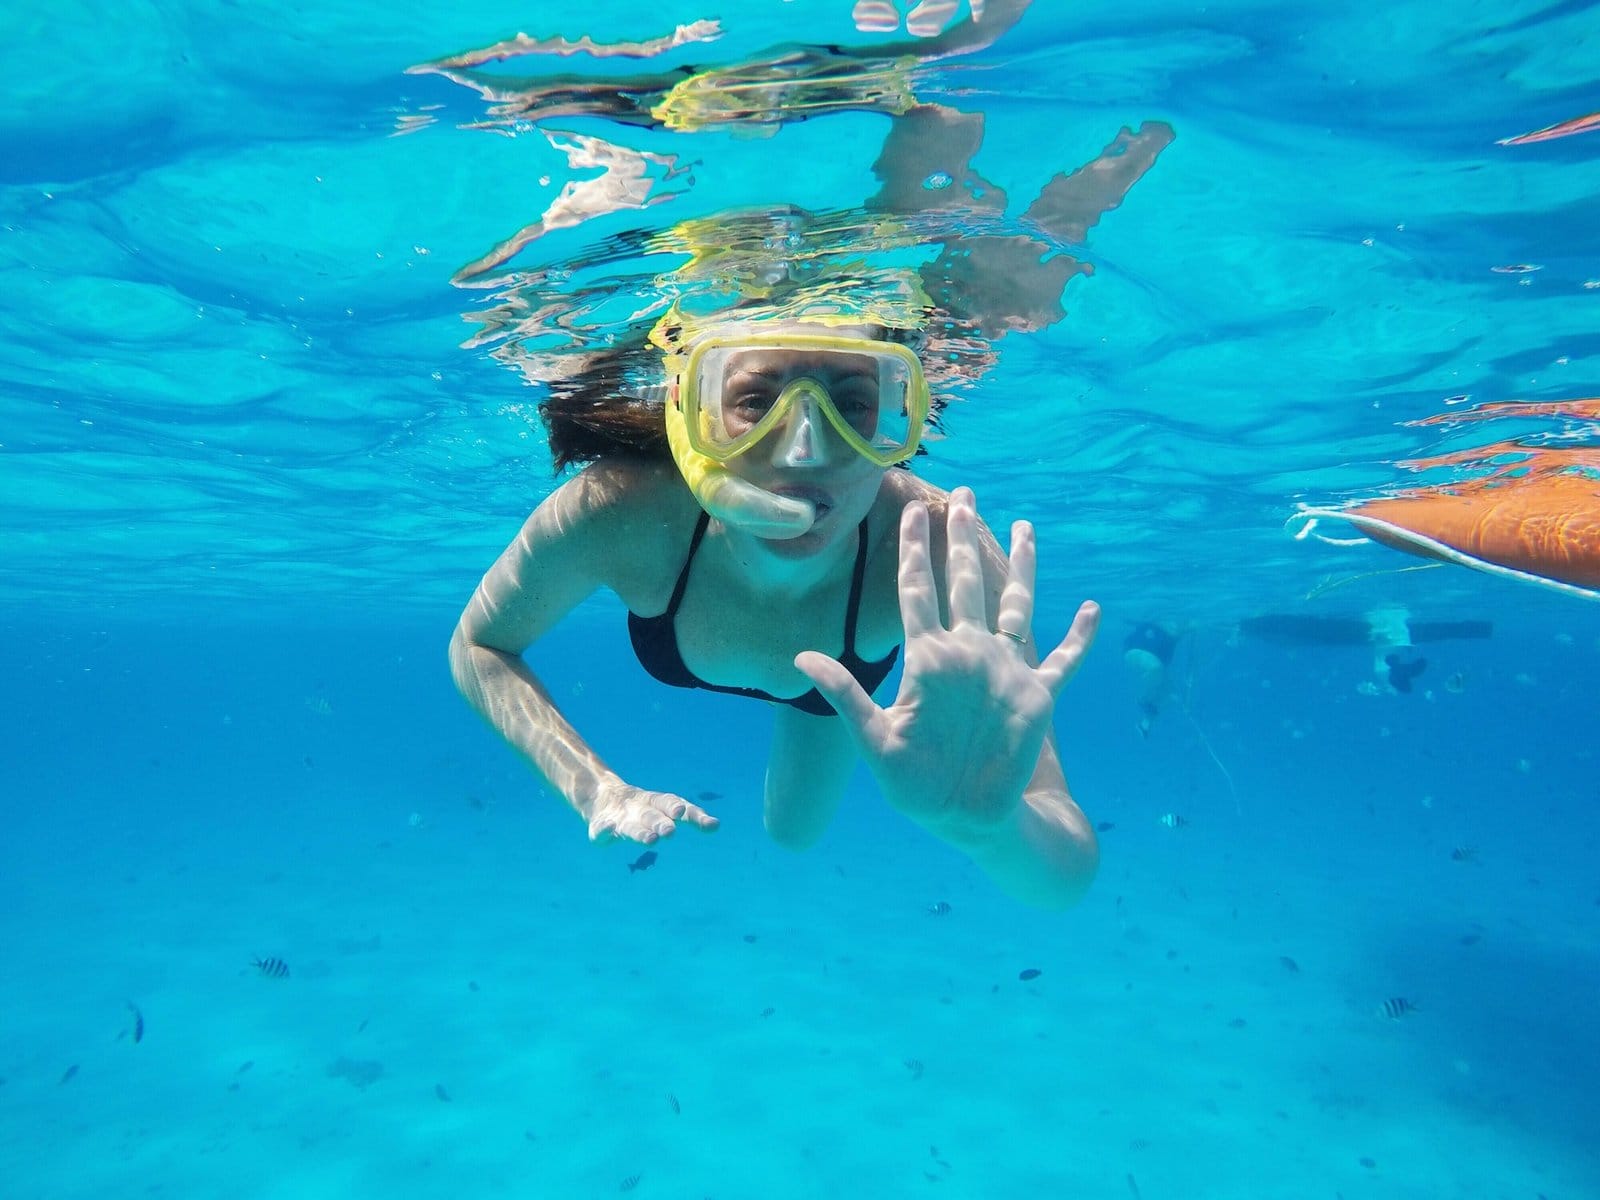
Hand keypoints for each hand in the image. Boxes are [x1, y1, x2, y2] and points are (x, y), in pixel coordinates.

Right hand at [585, 778, 718, 843]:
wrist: (600, 798)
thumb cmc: (643, 809)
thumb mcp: (666, 809)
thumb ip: (692, 816)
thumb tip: (717, 825)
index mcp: (656, 803)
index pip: (676, 805)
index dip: (688, 813)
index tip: (701, 820)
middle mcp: (640, 809)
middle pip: (653, 815)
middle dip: (662, 822)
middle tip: (671, 831)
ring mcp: (620, 818)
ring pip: (631, 826)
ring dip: (642, 832)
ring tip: (652, 839)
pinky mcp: (600, 826)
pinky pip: (603, 829)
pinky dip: (606, 830)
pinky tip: (609, 828)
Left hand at [795, 487, 1097, 832]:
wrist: (962, 815)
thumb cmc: (914, 784)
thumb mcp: (874, 740)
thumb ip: (845, 695)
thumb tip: (800, 660)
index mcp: (928, 658)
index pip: (917, 590)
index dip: (912, 549)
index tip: (909, 508)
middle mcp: (967, 653)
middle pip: (965, 582)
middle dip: (963, 538)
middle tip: (963, 494)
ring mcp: (1004, 670)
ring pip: (1016, 604)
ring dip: (1020, 566)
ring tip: (1023, 525)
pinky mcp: (1036, 696)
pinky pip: (1063, 660)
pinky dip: (1078, 638)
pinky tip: (1092, 610)